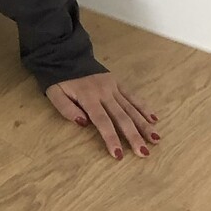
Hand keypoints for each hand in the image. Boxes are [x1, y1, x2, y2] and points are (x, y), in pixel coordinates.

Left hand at [46, 70, 160, 159]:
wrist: (66, 55)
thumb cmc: (60, 79)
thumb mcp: (55, 94)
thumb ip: (66, 109)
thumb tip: (84, 123)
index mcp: (88, 97)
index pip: (102, 121)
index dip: (111, 138)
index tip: (119, 155)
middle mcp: (104, 92)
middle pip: (122, 117)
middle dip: (134, 136)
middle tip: (144, 153)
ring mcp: (113, 87)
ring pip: (131, 108)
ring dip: (144, 124)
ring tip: (155, 139)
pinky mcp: (118, 83)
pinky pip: (133, 97)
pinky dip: (144, 108)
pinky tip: (154, 119)